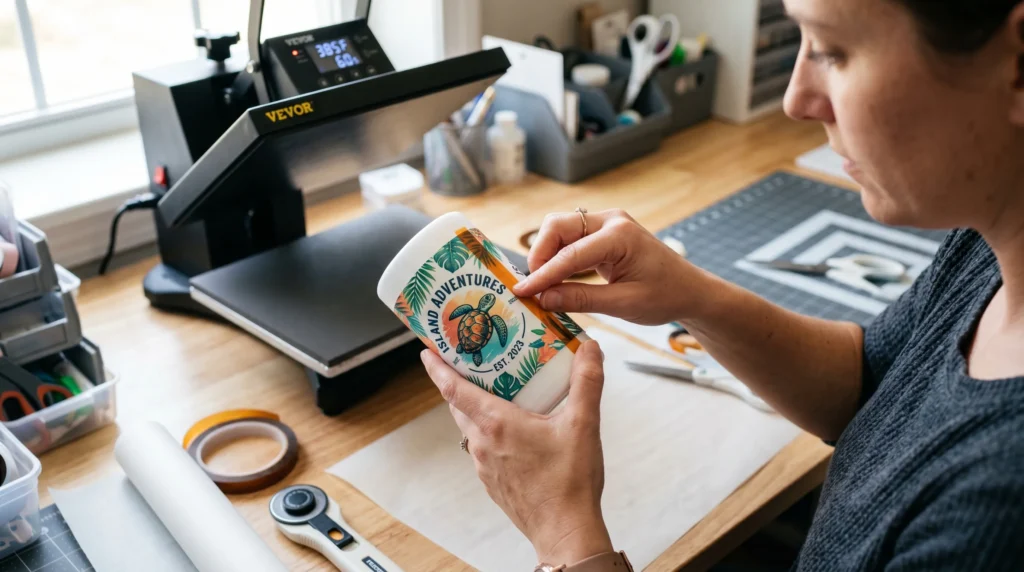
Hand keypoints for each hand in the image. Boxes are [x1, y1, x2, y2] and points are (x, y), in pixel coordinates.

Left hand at [421, 340, 613, 564]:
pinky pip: (483, 449)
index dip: (437, 368)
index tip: (427, 352)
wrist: (565, 530)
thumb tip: (590, 349)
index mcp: (497, 424)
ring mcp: (485, 466)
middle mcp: (483, 443)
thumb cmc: (569, 482)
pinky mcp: (493, 482)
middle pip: (459, 406)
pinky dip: (489, 432)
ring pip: (471, 428)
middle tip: (469, 363)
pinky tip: (513, 431)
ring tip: (497, 393)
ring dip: (476, 409)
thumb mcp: (583, 424)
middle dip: (459, 383)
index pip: (453, 389)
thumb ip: (586, 382)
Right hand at [513, 209, 710, 324]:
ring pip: (560, 229)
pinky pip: (570, 239)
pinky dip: (558, 257)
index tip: (521, 291)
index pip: (570, 253)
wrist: (690, 290)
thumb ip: (582, 300)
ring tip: (542, 286)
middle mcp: (611, 221)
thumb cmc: (665, 296)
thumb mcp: (624, 304)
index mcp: (620, 235)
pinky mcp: (602, 233)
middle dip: (540, 254)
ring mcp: (606, 223)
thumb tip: (543, 299)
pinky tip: (554, 280)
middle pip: (558, 226)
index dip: (543, 274)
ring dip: (546, 255)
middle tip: (533, 287)